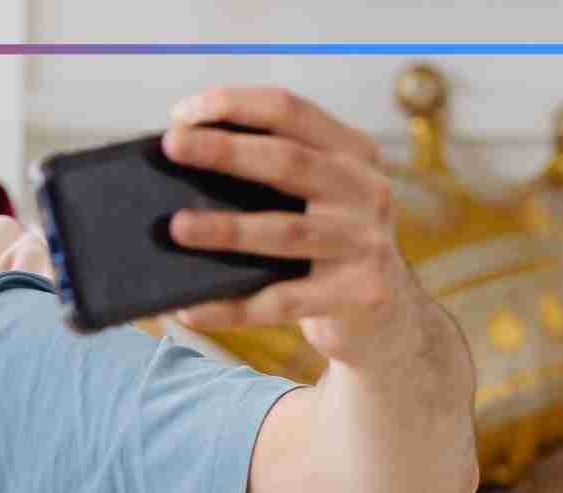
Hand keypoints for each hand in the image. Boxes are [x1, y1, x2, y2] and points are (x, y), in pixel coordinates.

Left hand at [161, 86, 434, 366]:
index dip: (235, 105)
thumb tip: (175, 175)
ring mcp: (364, 243)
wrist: (389, 317)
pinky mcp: (356, 294)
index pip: (291, 112)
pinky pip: (281, 302)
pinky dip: (231, 307)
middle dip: (227, 150)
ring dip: (226, 229)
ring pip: (285, 232)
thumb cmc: (328, 247)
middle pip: (289, 162)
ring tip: (177, 227)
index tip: (180, 114)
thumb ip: (268, 180)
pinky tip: (191, 309)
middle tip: (173, 145)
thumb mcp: (315, 200)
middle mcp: (365, 190)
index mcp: (351, 153)